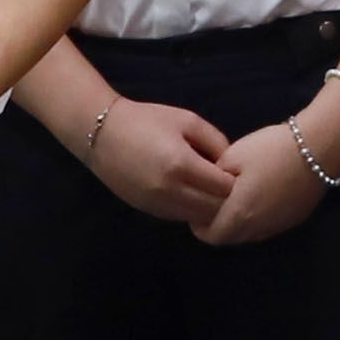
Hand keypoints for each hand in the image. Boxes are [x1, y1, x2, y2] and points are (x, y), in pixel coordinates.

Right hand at [68, 91, 238, 229]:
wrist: (102, 133)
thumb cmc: (146, 120)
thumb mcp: (187, 120)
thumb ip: (216, 141)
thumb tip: (233, 164)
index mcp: (182, 164)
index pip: (224, 187)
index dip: (236, 182)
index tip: (238, 172)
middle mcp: (170, 190)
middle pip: (214, 209)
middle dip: (227, 199)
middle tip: (229, 185)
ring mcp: (157, 204)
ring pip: (198, 218)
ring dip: (210, 208)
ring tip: (212, 191)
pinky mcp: (148, 211)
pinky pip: (180, 217)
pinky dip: (192, 211)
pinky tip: (194, 195)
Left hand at [196, 122, 332, 247]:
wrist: (318, 147)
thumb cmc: (271, 149)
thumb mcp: (232, 155)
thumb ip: (213, 177)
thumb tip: (209, 188)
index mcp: (238, 214)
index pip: (209, 235)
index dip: (198, 224)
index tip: (196, 207)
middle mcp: (257, 228)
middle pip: (228, 238)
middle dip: (217, 225)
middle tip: (214, 202)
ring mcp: (278, 226)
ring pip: (248, 235)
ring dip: (237, 224)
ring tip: (237, 199)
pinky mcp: (294, 220)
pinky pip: (267, 227)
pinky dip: (257, 219)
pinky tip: (260, 197)